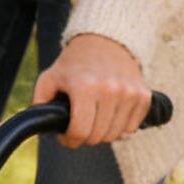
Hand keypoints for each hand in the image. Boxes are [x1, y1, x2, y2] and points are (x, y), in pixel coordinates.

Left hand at [33, 33, 150, 146]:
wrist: (105, 42)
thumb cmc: (73, 64)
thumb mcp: (49, 78)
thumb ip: (40, 103)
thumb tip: (40, 127)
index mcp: (84, 87)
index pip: (80, 130)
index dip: (70, 140)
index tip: (66, 137)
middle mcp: (110, 90)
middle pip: (98, 135)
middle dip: (84, 137)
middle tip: (78, 129)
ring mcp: (130, 93)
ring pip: (116, 134)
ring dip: (102, 134)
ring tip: (93, 123)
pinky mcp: (144, 96)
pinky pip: (132, 128)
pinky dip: (120, 128)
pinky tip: (109, 118)